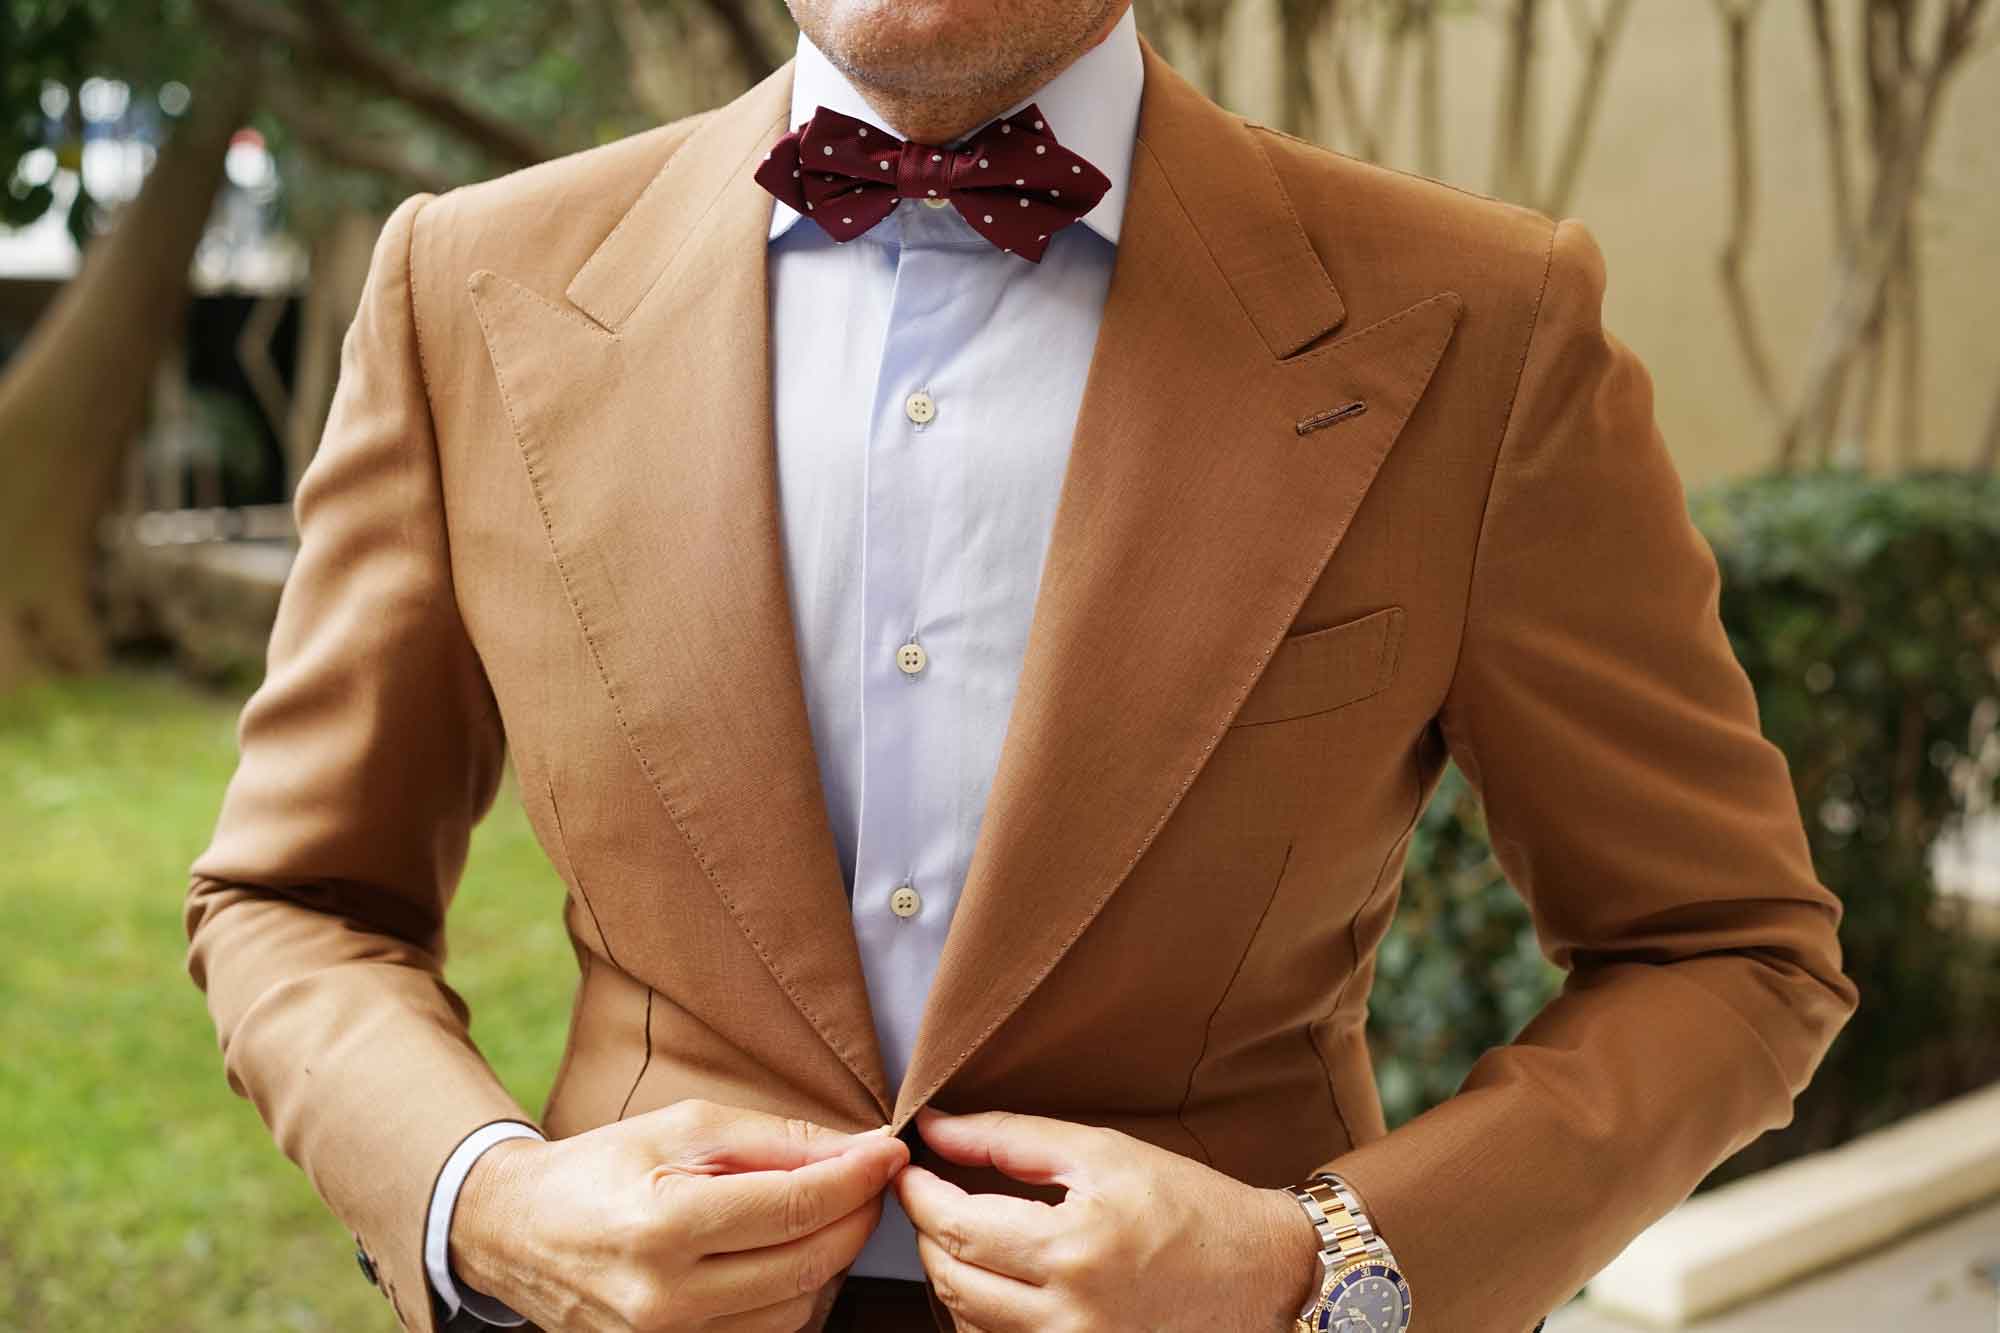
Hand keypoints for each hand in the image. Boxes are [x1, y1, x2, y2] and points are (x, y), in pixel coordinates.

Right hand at [451, 1098, 908, 1331]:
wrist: (518, 1233)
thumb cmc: (605, 1167)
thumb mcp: (685, 1127)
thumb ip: (776, 1140)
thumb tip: (860, 1148)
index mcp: (665, 1225)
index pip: (796, 1208)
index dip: (856, 1178)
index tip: (889, 1151)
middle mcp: (666, 1298)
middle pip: (807, 1264)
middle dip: (854, 1217)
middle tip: (869, 1179)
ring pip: (796, 1310)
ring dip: (828, 1260)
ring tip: (824, 1213)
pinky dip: (792, 1296)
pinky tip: (788, 1256)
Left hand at [894, 1106, 1319, 1331]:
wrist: (1262, 1274)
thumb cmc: (1188, 1204)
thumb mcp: (1102, 1151)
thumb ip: (1010, 1138)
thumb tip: (935, 1126)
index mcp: (1074, 1248)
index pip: (956, 1227)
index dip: (917, 1195)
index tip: (906, 1168)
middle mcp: (1069, 1316)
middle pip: (951, 1281)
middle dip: (926, 1234)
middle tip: (928, 1193)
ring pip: (967, 1322)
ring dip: (951, 1274)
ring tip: (965, 1229)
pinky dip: (981, 1312)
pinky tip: (998, 1276)